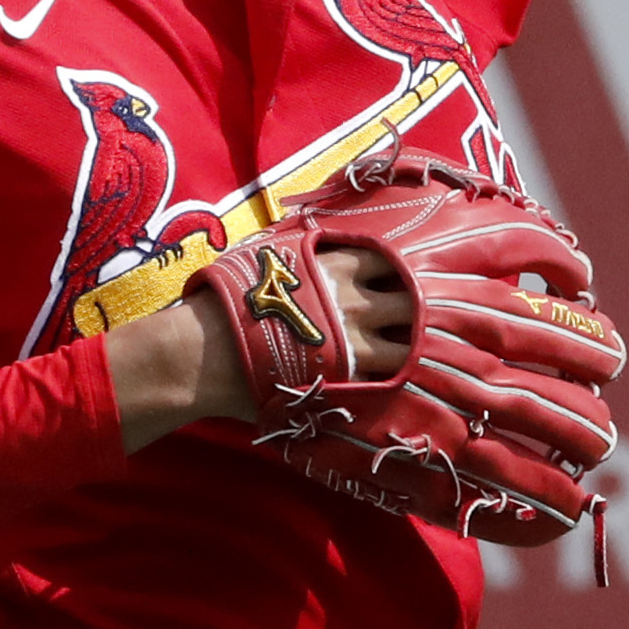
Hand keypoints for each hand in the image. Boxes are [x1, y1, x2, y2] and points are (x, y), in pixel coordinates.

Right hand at [112, 245, 414, 447]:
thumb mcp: (269, 257)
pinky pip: (386, 382)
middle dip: (422, 308)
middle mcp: (355, 301)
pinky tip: (394, 386)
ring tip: (415, 357)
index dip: (403, 270)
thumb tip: (317, 242)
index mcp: (339, 266)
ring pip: (411, 347)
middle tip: (423, 319)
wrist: (205, 349)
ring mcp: (355, 342)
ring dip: (415, 350)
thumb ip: (304, 252)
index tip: (405, 279)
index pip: (394, 259)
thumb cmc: (230, 298)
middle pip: (413, 300)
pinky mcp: (347, 379)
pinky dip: (393, 383)